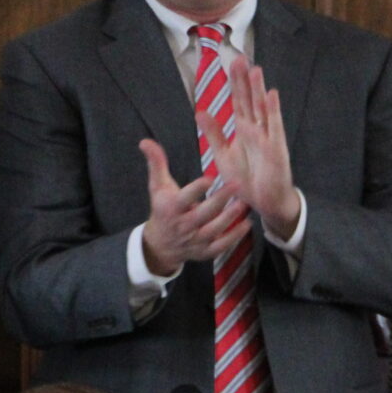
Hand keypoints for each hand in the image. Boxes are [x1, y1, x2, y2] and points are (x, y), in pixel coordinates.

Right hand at [136, 138, 248, 275]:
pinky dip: (234, 237)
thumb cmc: (163, 208)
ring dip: (230, 217)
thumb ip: (156, 163)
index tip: (210, 178)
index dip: (196, 189)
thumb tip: (145, 141)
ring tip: (244, 203)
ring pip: (213, 230)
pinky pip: (220, 246)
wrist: (161, 244)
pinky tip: (246, 224)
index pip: (184, 199)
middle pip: (202, 214)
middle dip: (220, 200)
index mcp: (171, 208)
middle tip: (237, 184)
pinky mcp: (204, 251)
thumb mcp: (157, 187)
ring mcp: (194, 240)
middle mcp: (183, 226)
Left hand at [205, 61, 301, 240]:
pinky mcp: (276, 148)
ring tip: (255, 70)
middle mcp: (256, 128)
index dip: (234, 83)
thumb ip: (213, 133)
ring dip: (258, 90)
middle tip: (240, 58)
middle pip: (249, 99)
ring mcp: (267, 136)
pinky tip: (272, 94)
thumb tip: (200, 112)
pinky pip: (274, 126)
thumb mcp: (223, 154)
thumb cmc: (246, 179)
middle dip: (244, 80)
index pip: (238, 101)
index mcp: (243, 129)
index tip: (231, 62)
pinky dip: (273, 111)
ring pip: (261, 108)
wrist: (263, 201)